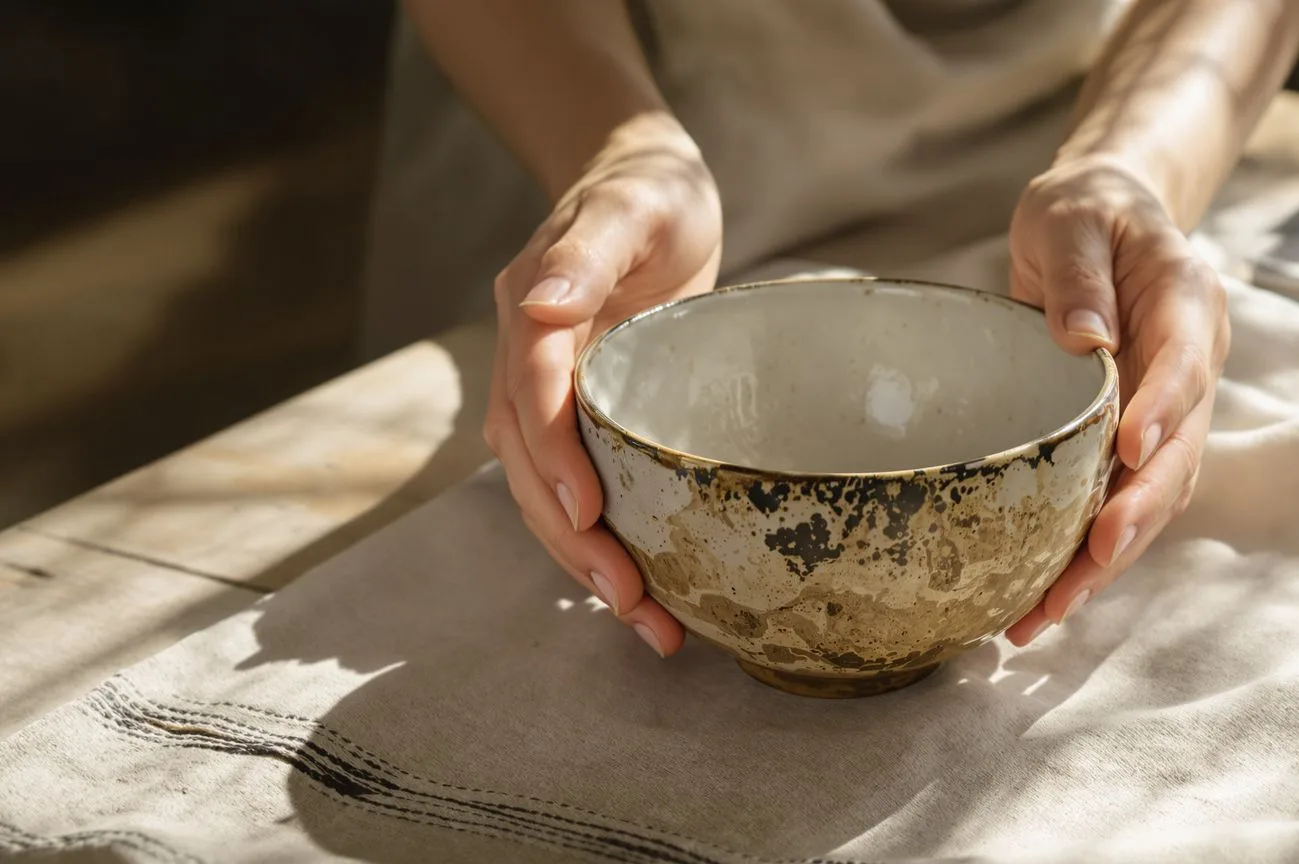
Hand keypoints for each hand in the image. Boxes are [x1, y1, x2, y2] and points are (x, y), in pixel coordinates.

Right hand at [483, 114, 721, 656]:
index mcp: (536, 313)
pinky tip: (644, 590)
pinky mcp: (585, 417)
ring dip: (586, 561)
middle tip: (630, 602)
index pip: (533, 398)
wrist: (647, 188)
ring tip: (647, 624)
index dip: (556, 460)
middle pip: (533, 466)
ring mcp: (551, 394)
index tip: (591, 517)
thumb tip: (540, 306)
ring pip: (548, 492)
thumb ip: (586, 250)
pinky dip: (603, 541)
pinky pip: (579, 486)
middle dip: (574, 539)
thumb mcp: (629, 205)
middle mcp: (531, 361)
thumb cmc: (648, 192)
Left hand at [1004, 155, 1229, 644]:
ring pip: (1153, 496)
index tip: (1132, 449)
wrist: (1098, 219)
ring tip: (1046, 612)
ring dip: (1106, 558)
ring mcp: (1168, 410)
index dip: (1164, 408)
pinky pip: (1119, 504)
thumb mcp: (1068, 218)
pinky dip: (1085, 556)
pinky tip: (1040, 602)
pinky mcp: (1133, 441)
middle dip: (1138, 511)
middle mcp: (1190, 366)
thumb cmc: (1082, 213)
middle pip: (1179, 451)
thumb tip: (1082, 340)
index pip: (1183, 360)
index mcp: (1186, 301)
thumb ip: (1076, 273)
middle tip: (1093, 558)